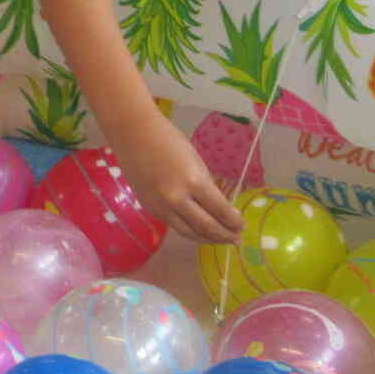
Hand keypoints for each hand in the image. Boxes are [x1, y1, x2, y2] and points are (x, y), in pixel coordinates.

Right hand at [105, 107, 244, 243]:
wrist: (132, 133)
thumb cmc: (168, 139)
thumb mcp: (195, 161)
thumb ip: (206, 186)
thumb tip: (217, 208)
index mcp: (193, 182)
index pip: (220, 211)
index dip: (234, 222)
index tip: (242, 226)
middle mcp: (177, 199)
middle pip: (206, 227)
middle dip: (224, 235)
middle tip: (236, 239)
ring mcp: (160, 206)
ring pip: (188, 232)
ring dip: (207, 239)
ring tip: (219, 240)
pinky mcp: (149, 208)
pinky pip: (172, 224)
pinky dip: (188, 230)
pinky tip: (197, 230)